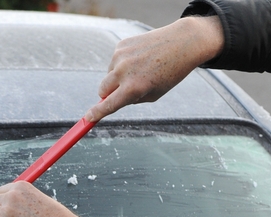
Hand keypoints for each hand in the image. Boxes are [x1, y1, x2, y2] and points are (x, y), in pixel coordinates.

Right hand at [85, 15, 224, 122]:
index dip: (96, 114)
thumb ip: (130, 98)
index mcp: (134, 88)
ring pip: (109, 75)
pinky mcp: (121, 45)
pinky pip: (114, 61)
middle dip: (108, 94)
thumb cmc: (170, 73)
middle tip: (123, 91)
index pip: (107, 105)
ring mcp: (120, 57)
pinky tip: (140, 58)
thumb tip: (109, 99)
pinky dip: (123, 63)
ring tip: (141, 68)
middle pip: (102, 90)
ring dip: (118, 76)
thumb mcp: (153, 94)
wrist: (182, 43)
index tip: (88, 119)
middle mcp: (124, 72)